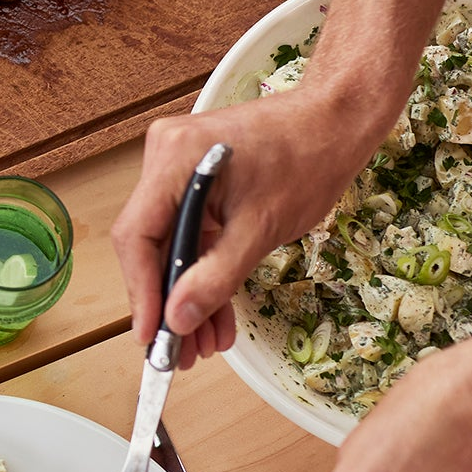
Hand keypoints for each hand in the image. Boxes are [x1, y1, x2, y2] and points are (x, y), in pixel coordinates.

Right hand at [112, 78, 391, 367]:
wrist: (335, 121)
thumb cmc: (307, 159)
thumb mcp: (261, 229)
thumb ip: (216, 277)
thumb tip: (179, 318)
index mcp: (174, 159)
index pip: (136, 236)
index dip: (140, 291)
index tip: (151, 336)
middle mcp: (163, 156)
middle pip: (148, 242)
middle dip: (167, 300)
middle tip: (179, 351)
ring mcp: (176, 164)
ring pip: (170, 242)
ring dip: (187, 291)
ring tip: (204, 341)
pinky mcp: (193, 175)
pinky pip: (189, 229)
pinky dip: (202, 268)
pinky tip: (215, 309)